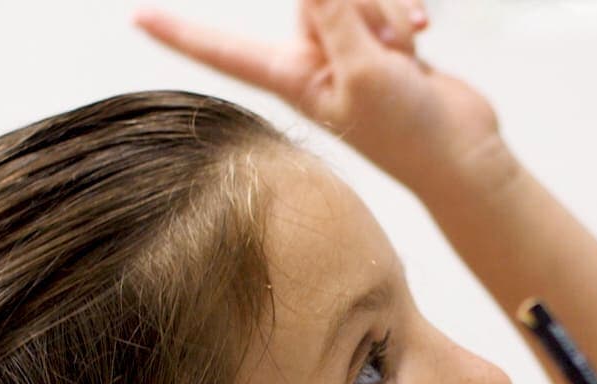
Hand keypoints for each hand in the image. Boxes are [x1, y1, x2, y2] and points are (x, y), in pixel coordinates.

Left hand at [134, 0, 511, 200]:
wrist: (461, 155)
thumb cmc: (410, 135)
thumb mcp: (364, 71)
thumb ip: (336, 16)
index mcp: (292, 77)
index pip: (222, 49)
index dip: (178, 32)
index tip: (136, 17)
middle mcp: (313, 60)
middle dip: (358, 4)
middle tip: (389, 46)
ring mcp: (348, 50)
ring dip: (387, 11)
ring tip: (409, 52)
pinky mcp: (381, 43)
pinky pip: (383, 2)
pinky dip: (405, 13)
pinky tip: (423, 38)